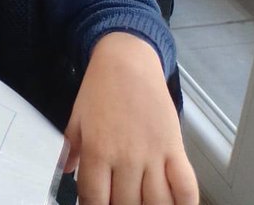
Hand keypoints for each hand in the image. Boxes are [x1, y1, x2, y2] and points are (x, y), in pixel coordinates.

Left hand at [65, 33, 197, 203]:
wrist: (128, 62)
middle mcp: (126, 158)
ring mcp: (153, 155)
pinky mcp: (176, 150)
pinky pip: (187, 189)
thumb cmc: (100, 89)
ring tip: (143, 204)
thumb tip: (66, 172)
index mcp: (97, 151)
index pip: (94, 199)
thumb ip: (70, 149)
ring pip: (157, 204)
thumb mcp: (76, 118)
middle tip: (120, 202)